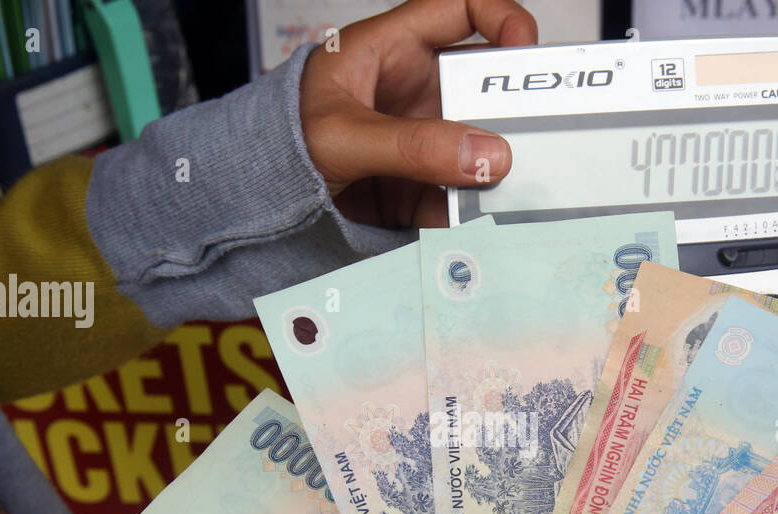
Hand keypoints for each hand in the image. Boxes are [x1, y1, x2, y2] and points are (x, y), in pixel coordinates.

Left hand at [298, 0, 536, 228]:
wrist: (248, 201)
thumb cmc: (277, 141)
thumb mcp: (341, 135)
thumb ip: (412, 146)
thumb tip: (485, 157)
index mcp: (393, 48)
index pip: (461, 9)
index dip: (501, 17)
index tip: (525, 47)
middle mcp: (416, 91)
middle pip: (484, 90)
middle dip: (510, 114)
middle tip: (529, 138)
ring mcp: (422, 142)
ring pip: (479, 149)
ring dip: (493, 173)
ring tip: (503, 193)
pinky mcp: (419, 188)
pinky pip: (458, 197)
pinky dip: (469, 215)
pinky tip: (471, 228)